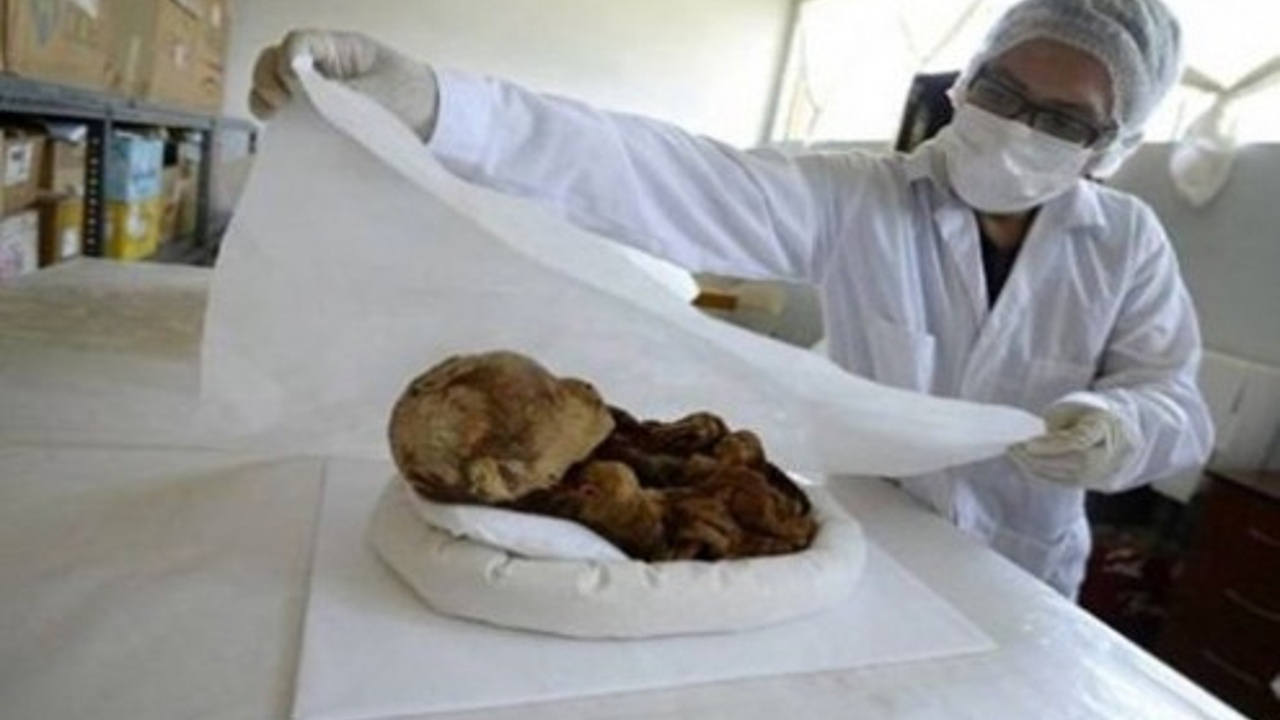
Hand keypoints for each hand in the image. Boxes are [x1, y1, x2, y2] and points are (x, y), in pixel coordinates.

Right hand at [250, 29, 439, 139]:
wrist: (433, 119)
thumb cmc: (412, 95)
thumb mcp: (383, 92)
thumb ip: (346, 97)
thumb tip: (311, 105)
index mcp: (338, 49)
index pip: (299, 42)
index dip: (290, 58)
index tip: (296, 80)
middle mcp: (319, 67)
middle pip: (273, 62)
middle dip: (269, 80)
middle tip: (283, 103)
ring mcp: (312, 92)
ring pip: (271, 87)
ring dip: (266, 100)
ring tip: (280, 117)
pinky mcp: (312, 119)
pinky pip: (283, 116)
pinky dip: (278, 122)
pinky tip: (285, 132)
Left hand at [1008, 404, 1133, 489]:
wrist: (1116, 435)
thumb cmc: (1087, 415)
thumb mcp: (1074, 408)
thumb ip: (1058, 422)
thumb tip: (1036, 438)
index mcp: (1104, 427)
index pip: (1080, 440)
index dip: (1053, 444)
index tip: (1028, 443)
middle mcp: (1106, 453)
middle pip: (1073, 462)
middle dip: (1038, 457)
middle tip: (1013, 447)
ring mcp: (1099, 472)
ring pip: (1065, 475)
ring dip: (1034, 465)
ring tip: (1014, 452)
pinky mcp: (1088, 482)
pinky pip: (1060, 480)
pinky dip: (1039, 471)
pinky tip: (1024, 460)